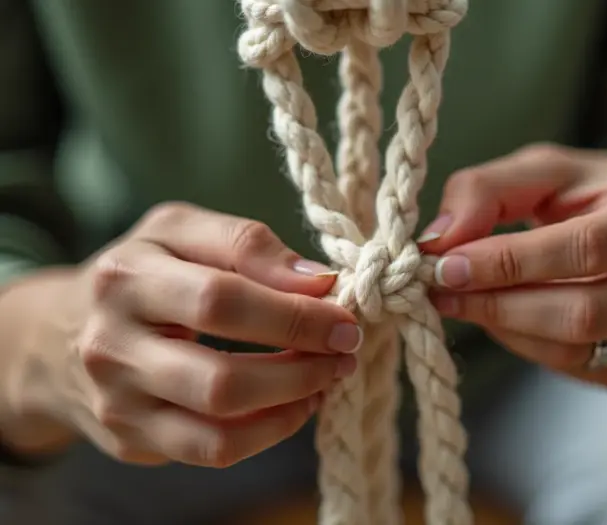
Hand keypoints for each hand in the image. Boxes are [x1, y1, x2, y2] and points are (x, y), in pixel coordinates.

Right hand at [0, 202, 361, 466]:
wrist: (59, 336)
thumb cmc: (140, 273)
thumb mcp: (180, 231)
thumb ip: (246, 243)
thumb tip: (318, 280)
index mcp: (126, 278)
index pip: (222, 300)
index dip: (294, 315)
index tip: (343, 318)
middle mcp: (112, 347)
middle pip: (222, 379)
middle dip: (302, 368)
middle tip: (345, 352)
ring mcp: (118, 403)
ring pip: (220, 427)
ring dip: (293, 405)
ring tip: (328, 377)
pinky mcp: (131, 440)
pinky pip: (212, 451)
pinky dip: (269, 432)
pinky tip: (294, 404)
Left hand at [420, 144, 606, 386]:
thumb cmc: (590, 195)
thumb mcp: (542, 170)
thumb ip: (485, 190)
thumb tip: (439, 240)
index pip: (583, 248)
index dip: (508, 261)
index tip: (445, 264)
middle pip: (581, 311)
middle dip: (497, 302)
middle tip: (438, 290)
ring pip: (571, 347)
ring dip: (501, 326)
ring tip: (458, 300)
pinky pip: (570, 366)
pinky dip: (520, 343)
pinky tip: (496, 315)